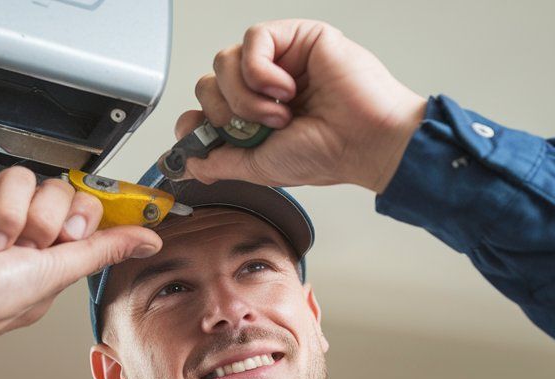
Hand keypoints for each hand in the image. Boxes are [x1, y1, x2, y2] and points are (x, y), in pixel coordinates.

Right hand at [0, 167, 162, 378]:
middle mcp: (21, 225)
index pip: (82, 202)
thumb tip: (149, 240)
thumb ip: (102, 250)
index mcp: (50, 247)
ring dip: (2, 220)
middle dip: (37, 222)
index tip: (64, 237)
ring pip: (16, 178)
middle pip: (53, 187)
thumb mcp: (55, 275)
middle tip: (16, 250)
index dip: (77, 215)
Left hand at [177, 19, 425, 192]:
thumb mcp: (259, 167)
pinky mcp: (296, 36)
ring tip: (279, 114)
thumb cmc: (327, 153)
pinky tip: (286, 90)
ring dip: (246, 96)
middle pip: (210, 81)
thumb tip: (188, 162)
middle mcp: (263, 85)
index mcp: (254, 114)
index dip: (201, 118)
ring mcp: (279, 59)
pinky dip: (261, 71)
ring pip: (225, 60)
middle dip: (227, 112)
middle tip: (260, 130)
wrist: (365, 141)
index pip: (207, 103)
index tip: (207, 135)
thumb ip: (219, 162)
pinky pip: (253, 39)